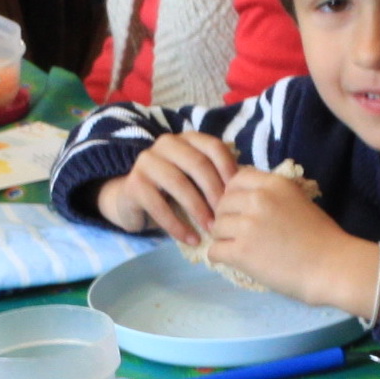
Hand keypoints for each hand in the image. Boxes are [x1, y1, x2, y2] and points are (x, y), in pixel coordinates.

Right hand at [93, 131, 238, 245]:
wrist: (133, 200)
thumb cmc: (174, 192)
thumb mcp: (197, 180)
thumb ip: (217, 178)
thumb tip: (246, 191)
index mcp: (187, 139)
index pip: (214, 147)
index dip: (229, 170)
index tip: (240, 196)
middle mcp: (166, 144)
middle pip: (197, 164)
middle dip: (215, 192)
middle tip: (226, 217)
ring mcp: (147, 161)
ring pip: (178, 183)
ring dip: (198, 209)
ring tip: (211, 229)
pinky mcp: (134, 184)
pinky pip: (159, 206)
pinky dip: (177, 225)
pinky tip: (190, 239)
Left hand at [206, 165, 379, 313]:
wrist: (332, 267)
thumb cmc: (322, 238)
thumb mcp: (298, 201)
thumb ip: (272, 196)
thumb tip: (247, 199)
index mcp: (273, 184)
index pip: (236, 179)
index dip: (234, 195)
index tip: (241, 210)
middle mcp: (258, 199)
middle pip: (222, 203)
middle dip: (226, 218)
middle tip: (237, 233)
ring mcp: (248, 225)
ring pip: (216, 227)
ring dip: (223, 238)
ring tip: (237, 249)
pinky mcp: (241, 252)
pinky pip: (214, 250)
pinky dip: (219, 257)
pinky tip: (233, 261)